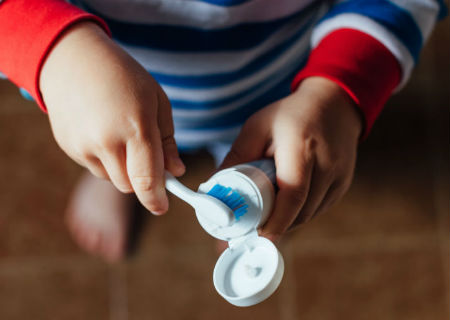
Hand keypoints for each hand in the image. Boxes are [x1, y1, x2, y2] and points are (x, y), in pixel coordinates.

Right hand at [40, 22, 184, 213]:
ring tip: (121, 135)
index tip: (162, 207)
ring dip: (123, 169)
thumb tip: (176, 171)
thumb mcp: (157, 102)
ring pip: (112, 178)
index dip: (156, 200)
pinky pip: (94, 167)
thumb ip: (167, 142)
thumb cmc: (124, 78)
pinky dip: (105, 159)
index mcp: (136, 127)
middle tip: (147, 158)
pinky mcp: (69, 147)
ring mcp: (83, 145)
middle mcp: (107, 141)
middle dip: (143, 180)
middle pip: (130, 186)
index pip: (147, 180)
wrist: (74, 60)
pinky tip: (103, 131)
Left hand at [220, 77, 361, 240]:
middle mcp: (327, 164)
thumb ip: (237, 157)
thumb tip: (214, 188)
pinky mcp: (343, 185)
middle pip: (300, 211)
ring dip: (286, 221)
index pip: (292, 194)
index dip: (275, 221)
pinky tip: (285, 206)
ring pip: (309, 215)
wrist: (334, 104)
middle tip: (250, 230)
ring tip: (265, 216)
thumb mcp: (257, 127)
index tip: (256, 236)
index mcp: (302, 147)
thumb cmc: (290, 115)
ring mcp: (339, 177)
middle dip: (274, 225)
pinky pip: (318, 209)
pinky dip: (299, 213)